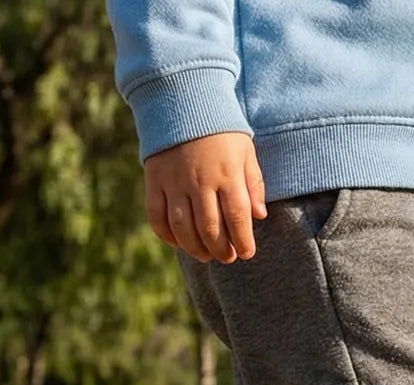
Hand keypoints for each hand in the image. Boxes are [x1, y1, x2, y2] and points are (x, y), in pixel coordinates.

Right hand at [144, 133, 267, 263]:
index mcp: (227, 174)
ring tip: (206, 255)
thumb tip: (259, 216)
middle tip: (227, 257)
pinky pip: (157, 216)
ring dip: (195, 248)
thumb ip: (253, 183)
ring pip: (183, 228)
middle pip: (210, 229)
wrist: (183, 98)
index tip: (246, 253)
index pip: (238, 218)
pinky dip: (167, 235)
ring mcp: (174, 182)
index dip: (243, 241)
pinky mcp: (155, 181)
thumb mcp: (245, 151)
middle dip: (220, 249)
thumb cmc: (221, 129)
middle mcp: (200, 181)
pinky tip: (179, 242)